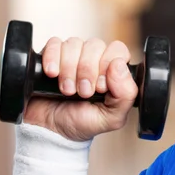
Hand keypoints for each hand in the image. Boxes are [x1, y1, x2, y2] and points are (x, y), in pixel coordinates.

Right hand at [23, 37, 137, 141]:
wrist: (49, 130)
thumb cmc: (81, 122)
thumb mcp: (111, 118)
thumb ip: (125, 94)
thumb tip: (119, 64)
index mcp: (112, 70)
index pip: (117, 50)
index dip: (108, 65)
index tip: (100, 87)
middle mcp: (93, 59)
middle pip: (95, 45)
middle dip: (87, 71)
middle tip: (83, 92)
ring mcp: (72, 55)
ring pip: (74, 44)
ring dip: (69, 69)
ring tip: (67, 90)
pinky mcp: (51, 55)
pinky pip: (54, 44)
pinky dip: (53, 58)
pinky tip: (52, 74)